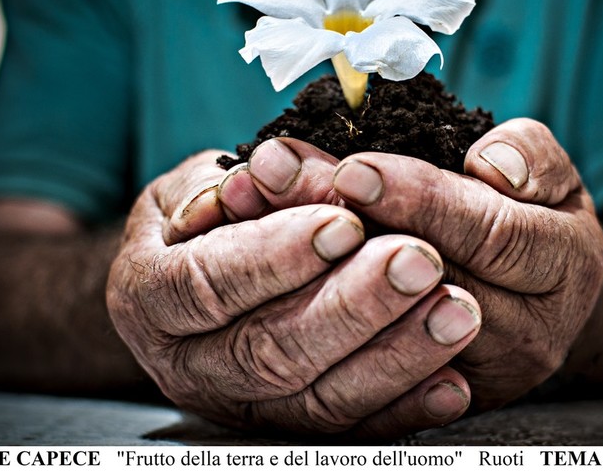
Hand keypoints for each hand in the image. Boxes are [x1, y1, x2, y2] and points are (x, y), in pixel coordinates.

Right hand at [106, 151, 481, 436]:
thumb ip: (228, 184)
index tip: (343, 222)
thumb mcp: (193, 188)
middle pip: (268, 351)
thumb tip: (262, 173)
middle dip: (351, 306)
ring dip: (393, 357)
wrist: (189, 287)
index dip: (276, 255)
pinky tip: (451, 382)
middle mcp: (189, 365)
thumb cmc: (200, 224)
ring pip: (316, 400)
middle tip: (417, 261)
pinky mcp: (291, 428)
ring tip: (453, 311)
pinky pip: (351, 429)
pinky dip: (405, 408)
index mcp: (149, 297)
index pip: (207, 283)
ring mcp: (242, 407)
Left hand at [230, 119, 602, 409]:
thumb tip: (490, 166)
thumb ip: (528, 156)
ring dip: (306, 265)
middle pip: (423, 283)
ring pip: (380, 328)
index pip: (487, 232)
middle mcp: (527, 334)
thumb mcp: (549, 174)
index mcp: (562, 266)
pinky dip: (306, 308)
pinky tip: (261, 265)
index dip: (418, 199)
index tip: (352, 168)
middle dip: (342, 223)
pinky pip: (358, 365)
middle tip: (273, 174)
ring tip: (251, 205)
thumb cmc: (535, 217)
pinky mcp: (430, 396)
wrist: (541, 297)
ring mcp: (476, 375)